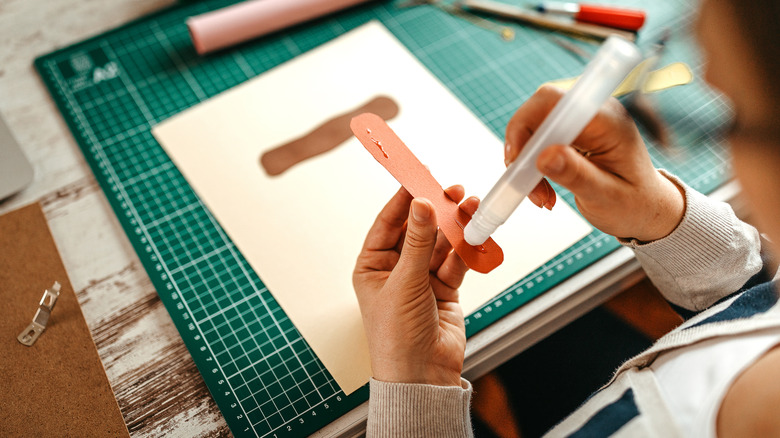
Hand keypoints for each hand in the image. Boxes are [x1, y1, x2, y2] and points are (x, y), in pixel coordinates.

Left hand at [353, 186, 476, 386]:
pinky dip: (467, 249)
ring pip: (440, 243)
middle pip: (418, 229)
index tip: (417, 175)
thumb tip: (421, 203)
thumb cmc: (397, 336)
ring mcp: (421, 279)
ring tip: (471, 208)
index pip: (388, 223)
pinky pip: (456, 261)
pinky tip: (476, 234)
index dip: (403, 198)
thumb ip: (417, 241)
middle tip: (452, 191)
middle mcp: (396, 269)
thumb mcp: (405, 283)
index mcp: (372, 266)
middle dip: (436, 211)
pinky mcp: (445, 289)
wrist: (422, 376)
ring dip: (456, 227)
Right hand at [505, 86, 684, 241]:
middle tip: (525, 185)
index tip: (518, 160)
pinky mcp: (572, 132)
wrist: (645, 208)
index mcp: (607, 121)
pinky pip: (538, 141)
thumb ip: (577, 175)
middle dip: (523, 149)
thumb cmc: (635, 204)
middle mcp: (593, 113)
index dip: (527, 125)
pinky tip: (543, 189)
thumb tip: (544, 156)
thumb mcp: (607, 197)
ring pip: (534, 128)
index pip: (555, 101)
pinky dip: (532, 166)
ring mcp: (582, 121)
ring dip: (526, 162)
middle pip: (538, 111)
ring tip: (540, 196)